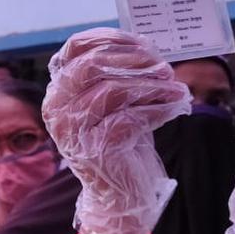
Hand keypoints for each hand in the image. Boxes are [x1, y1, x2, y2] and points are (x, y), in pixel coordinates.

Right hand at [41, 28, 190, 233]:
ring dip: (152, 85)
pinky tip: (177, 108)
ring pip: (112, 90)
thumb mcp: (115, 103)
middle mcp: (57, 108)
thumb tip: (147, 46)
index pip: (75, 49)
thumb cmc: (120, 142)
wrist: (119, 194)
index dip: (111, 39)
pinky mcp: (94, 149)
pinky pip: (130, 117)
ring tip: (177, 88)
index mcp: (59, 90)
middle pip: (92, 66)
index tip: (145, 44)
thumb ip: (119, 74)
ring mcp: (72, 130)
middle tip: (165, 67)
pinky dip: (159, 109)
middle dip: (135, 61)